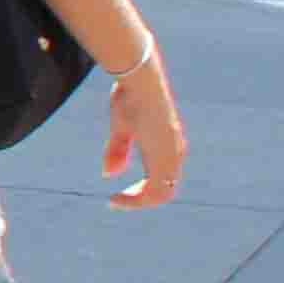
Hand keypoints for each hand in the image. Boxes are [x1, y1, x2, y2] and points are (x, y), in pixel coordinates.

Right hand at [99, 49, 187, 206]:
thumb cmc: (130, 96)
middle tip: (116, 201)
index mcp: (167, 146)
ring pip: (162, 194)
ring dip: (138, 202)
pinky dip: (138, 199)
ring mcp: (171, 156)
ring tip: (116, 201)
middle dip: (139, 199)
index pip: (162, 179)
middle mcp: (174, 154)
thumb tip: (110, 174)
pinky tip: (118, 196)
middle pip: (164, 191)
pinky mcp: (165, 157)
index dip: (141, 191)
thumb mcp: (121, 127)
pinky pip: (156, 191)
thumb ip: (118, 151)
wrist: (140, 80)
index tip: (118, 194)